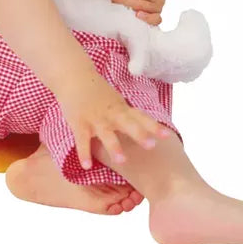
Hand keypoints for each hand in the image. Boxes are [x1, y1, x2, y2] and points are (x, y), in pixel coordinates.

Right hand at [57, 72, 171, 169]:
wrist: (74, 77)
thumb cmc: (96, 91)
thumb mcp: (115, 101)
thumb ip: (126, 115)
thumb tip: (144, 129)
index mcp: (121, 109)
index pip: (140, 117)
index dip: (154, 126)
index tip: (167, 136)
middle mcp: (111, 114)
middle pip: (127, 124)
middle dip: (139, 134)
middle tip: (151, 146)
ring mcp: (95, 118)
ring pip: (106, 133)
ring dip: (114, 146)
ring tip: (122, 161)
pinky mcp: (79, 123)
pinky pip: (82, 140)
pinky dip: (84, 153)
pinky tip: (87, 166)